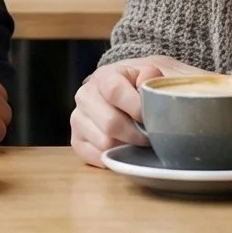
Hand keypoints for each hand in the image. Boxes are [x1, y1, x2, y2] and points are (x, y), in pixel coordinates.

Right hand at [70, 56, 210, 165]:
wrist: (128, 92)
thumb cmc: (145, 86)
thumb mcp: (154, 74)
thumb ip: (154, 77)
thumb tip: (148, 84)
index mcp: (104, 75)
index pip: (115, 91)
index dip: (137, 108)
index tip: (152, 118)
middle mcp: (85, 94)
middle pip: (110, 123)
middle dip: (136, 135)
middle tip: (150, 137)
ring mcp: (78, 118)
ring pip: (104, 143)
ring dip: (126, 147)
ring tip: (139, 142)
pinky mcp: (77, 139)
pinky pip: (95, 157)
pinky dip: (114, 158)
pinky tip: (125, 150)